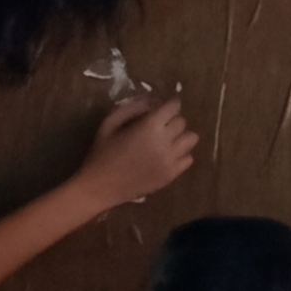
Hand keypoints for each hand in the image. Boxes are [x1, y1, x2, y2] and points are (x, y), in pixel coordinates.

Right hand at [79, 94, 198, 207]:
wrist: (99, 188)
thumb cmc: (101, 154)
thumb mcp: (109, 123)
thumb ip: (132, 107)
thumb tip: (154, 102)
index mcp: (149, 126)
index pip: (174, 106)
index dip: (169, 105)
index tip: (162, 109)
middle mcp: (165, 142)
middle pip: (182, 122)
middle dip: (171, 121)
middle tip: (158, 127)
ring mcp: (170, 160)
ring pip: (191, 139)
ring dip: (180, 137)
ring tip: (165, 142)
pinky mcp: (171, 175)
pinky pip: (188, 159)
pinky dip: (180, 155)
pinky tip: (165, 157)